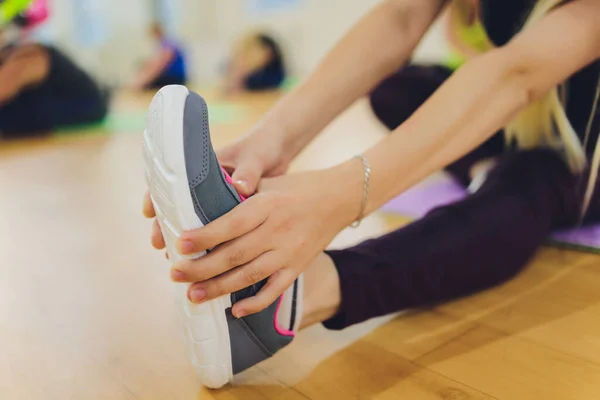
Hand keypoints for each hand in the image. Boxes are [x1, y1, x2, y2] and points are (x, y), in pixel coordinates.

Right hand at [143, 124, 292, 252]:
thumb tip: (240, 188)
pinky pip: (216, 232)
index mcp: (204, 168)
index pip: (170, 181)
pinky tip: (204, 262)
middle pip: (177, 207)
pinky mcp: (231, 215)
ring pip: (194, 224)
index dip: (156, 197)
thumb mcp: (254, 158)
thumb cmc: (262, 148)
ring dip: (184, 241)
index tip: (148, 213)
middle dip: (165, 227)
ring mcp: (216, 202)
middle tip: (160, 245)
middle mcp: (205, 187)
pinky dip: (208, 245)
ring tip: (174, 259)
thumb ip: (248, 173)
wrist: (280, 150)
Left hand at [171, 164, 360, 317]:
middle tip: (175, 274)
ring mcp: (289, 252)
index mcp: (267, 205)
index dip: (204, 236)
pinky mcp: (298, 267)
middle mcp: (277, 230)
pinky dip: (256, 303)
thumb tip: (201, 205)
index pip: (230, 224)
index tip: (180, 244)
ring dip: (219, 288)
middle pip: (234, 254)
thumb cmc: (297, 188)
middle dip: (202, 267)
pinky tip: (235, 310)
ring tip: (193, 295)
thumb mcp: (269, 182)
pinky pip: (275, 289)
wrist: (339, 198)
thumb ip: (239, 195)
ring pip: (249, 275)